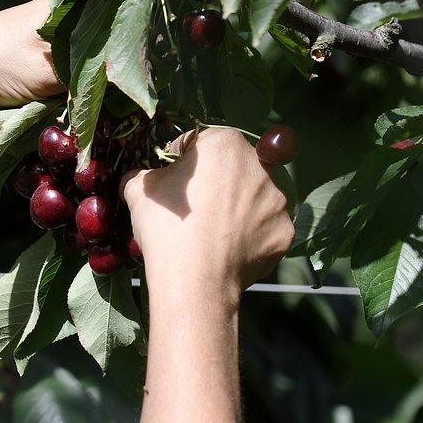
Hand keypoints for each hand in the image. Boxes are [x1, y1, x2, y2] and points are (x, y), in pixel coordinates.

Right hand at [120, 128, 293, 302]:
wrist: (194, 280)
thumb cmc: (166, 225)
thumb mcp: (138, 191)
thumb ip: (141, 174)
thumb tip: (139, 177)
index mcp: (225, 142)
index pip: (199, 143)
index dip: (180, 162)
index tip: (170, 183)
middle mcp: (260, 166)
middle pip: (232, 170)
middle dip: (214, 184)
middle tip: (192, 211)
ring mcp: (278, 202)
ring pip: (252, 199)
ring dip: (235, 210)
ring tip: (211, 234)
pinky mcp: (284, 233)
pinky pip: (264, 230)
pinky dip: (249, 238)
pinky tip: (227, 251)